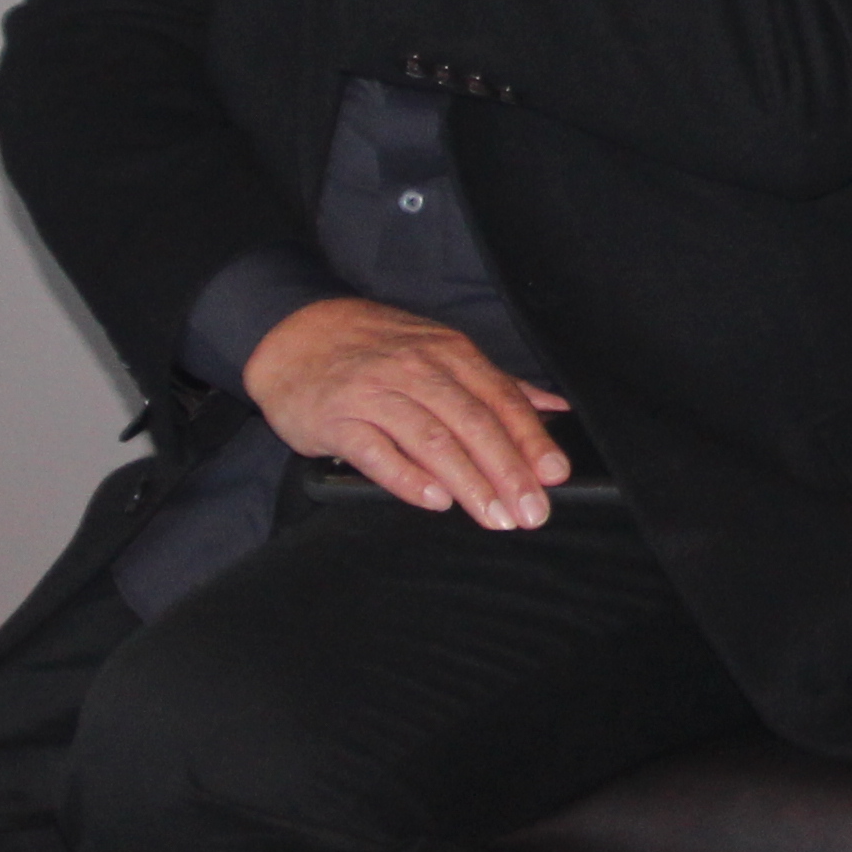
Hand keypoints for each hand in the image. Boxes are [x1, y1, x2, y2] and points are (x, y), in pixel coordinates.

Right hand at [241, 296, 572, 527]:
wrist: (296, 336)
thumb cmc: (378, 351)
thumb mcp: (440, 352)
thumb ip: (496, 384)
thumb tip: (556, 409)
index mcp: (450, 354)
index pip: (501, 400)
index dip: (531, 439)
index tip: (555, 475)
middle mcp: (416, 370)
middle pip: (472, 423)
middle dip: (507, 470)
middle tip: (531, 511)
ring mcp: (375, 393)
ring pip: (431, 440)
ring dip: (468, 482)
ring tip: (494, 516)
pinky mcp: (337, 419)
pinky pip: (376, 452)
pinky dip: (407, 478)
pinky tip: (434, 500)